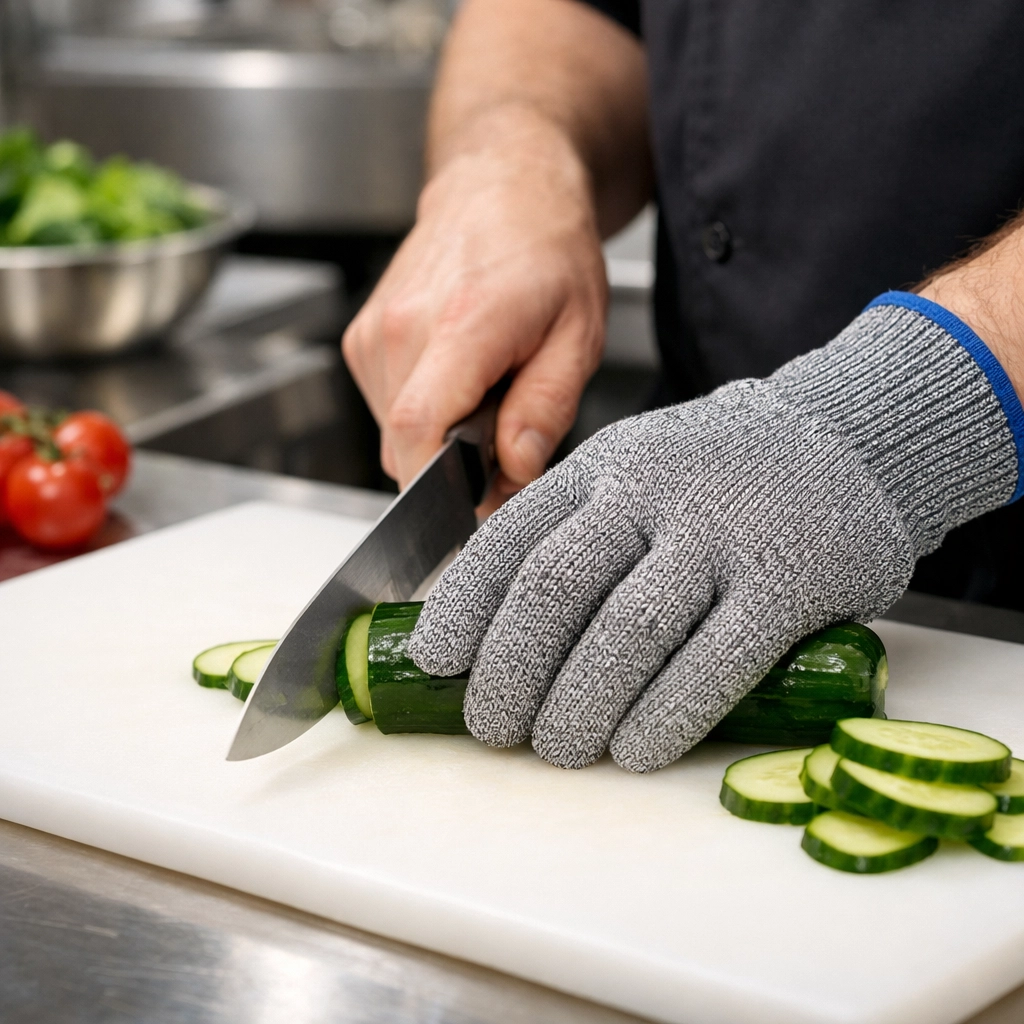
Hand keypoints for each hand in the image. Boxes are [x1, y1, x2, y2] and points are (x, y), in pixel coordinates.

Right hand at [342, 113, 607, 501]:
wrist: (502, 186)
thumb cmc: (546, 250)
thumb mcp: (578, 335)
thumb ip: (545, 408)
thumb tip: (514, 470)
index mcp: (459, 324)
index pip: (417, 429)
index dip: (440, 489)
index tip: (476, 507)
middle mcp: (399, 328)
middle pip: (406, 445)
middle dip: (455, 471)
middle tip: (509, 442)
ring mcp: (372, 334)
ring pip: (394, 434)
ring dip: (441, 440)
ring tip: (486, 394)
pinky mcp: (362, 340)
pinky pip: (387, 410)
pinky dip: (425, 416)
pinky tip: (459, 381)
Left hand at [410, 296, 1020, 770]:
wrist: (844, 439)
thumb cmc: (719, 474)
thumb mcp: (634, 469)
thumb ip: (575, 528)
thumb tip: (492, 623)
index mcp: (601, 468)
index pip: (511, 539)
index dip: (464, 607)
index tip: (434, 662)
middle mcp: (651, 494)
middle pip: (555, 590)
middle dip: (511, 670)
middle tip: (493, 727)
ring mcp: (719, 534)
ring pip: (627, 631)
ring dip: (579, 704)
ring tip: (558, 749)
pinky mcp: (786, 582)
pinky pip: (714, 661)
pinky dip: (666, 716)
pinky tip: (636, 751)